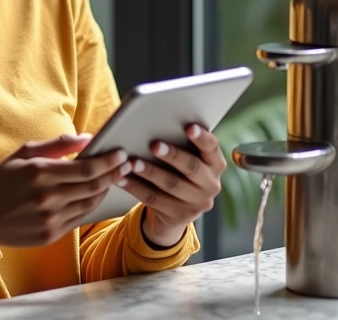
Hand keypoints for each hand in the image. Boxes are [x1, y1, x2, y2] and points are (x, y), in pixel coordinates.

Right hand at [0, 134, 131, 247]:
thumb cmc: (3, 179)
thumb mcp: (25, 152)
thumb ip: (58, 144)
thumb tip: (88, 137)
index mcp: (41, 173)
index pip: (86, 168)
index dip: (108, 161)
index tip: (121, 153)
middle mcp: (47, 198)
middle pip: (93, 186)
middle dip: (113, 174)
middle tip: (127, 164)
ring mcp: (50, 218)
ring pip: (90, 204)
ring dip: (106, 190)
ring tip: (116, 177)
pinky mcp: (51, 234)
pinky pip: (80, 218)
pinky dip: (93, 205)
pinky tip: (98, 194)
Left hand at [117, 124, 226, 247]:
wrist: (177, 209)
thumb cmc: (179, 169)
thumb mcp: (187, 157)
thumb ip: (181, 142)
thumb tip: (159, 120)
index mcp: (215, 164)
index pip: (212, 148)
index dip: (202, 138)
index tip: (189, 127)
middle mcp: (211, 184)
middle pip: (192, 167)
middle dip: (172, 155)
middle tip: (154, 145)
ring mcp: (197, 203)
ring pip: (171, 185)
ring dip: (150, 172)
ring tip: (132, 162)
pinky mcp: (179, 216)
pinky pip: (154, 199)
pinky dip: (136, 187)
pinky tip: (122, 178)